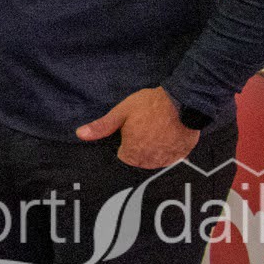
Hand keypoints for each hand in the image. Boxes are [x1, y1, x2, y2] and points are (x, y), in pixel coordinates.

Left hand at [76, 87, 198, 168]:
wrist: (182, 102)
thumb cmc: (149, 106)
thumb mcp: (121, 112)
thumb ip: (102, 127)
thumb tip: (80, 135)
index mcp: (132, 154)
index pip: (123, 156)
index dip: (125, 142)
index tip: (131, 129)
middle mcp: (150, 162)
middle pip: (138, 159)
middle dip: (138, 146)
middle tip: (144, 126)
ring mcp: (167, 160)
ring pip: (154, 158)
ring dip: (153, 148)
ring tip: (156, 129)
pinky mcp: (181, 155)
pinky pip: (170, 156)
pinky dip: (167, 148)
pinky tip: (168, 133)